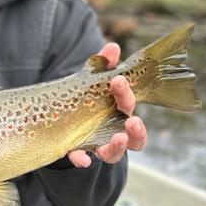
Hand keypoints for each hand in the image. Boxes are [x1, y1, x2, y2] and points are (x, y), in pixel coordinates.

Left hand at [67, 43, 146, 167]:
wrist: (68, 120)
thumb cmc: (90, 99)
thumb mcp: (93, 81)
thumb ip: (103, 65)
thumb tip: (112, 47)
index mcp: (120, 111)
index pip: (129, 103)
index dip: (126, 93)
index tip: (118, 79)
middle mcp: (115, 130)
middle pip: (133, 135)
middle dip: (136, 129)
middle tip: (133, 120)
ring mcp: (100, 144)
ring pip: (114, 153)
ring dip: (117, 147)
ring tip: (117, 139)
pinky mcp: (80, 152)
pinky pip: (82, 158)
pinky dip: (82, 159)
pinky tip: (82, 159)